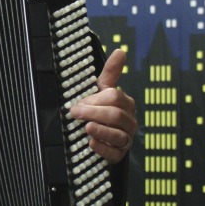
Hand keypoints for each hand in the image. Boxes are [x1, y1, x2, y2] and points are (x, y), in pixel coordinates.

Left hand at [69, 49, 136, 163]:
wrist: (97, 136)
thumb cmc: (99, 110)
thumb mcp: (102, 90)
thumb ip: (111, 72)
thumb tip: (120, 50)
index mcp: (126, 104)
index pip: (114, 97)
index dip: (94, 100)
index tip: (77, 103)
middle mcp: (129, 121)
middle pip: (116, 115)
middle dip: (93, 113)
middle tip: (75, 113)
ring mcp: (126, 139)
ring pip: (118, 135)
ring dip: (100, 130)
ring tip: (86, 127)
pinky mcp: (119, 155)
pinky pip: (114, 153)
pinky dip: (102, 148)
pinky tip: (91, 143)